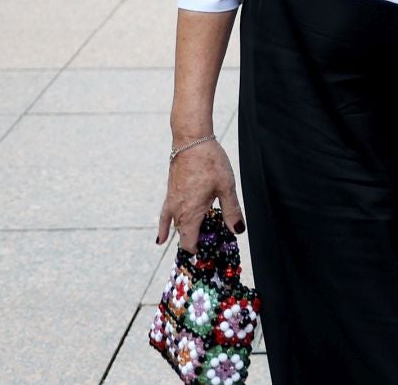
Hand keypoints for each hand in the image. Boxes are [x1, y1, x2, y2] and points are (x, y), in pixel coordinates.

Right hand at [156, 137, 242, 251]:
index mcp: (191, 213)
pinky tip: (161, 240)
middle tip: (210, 247)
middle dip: (195, 243)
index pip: (190, 242)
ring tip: (193, 245)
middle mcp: (178, 212)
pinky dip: (163, 229)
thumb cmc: (211, 163)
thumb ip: (231, 211)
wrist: (191, 142)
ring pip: (176, 227)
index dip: (198, 251)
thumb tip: (237, 231)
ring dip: (184, 236)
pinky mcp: (170, 195)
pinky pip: (164, 217)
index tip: (209, 255)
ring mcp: (171, 204)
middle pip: (184, 236)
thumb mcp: (226, 187)